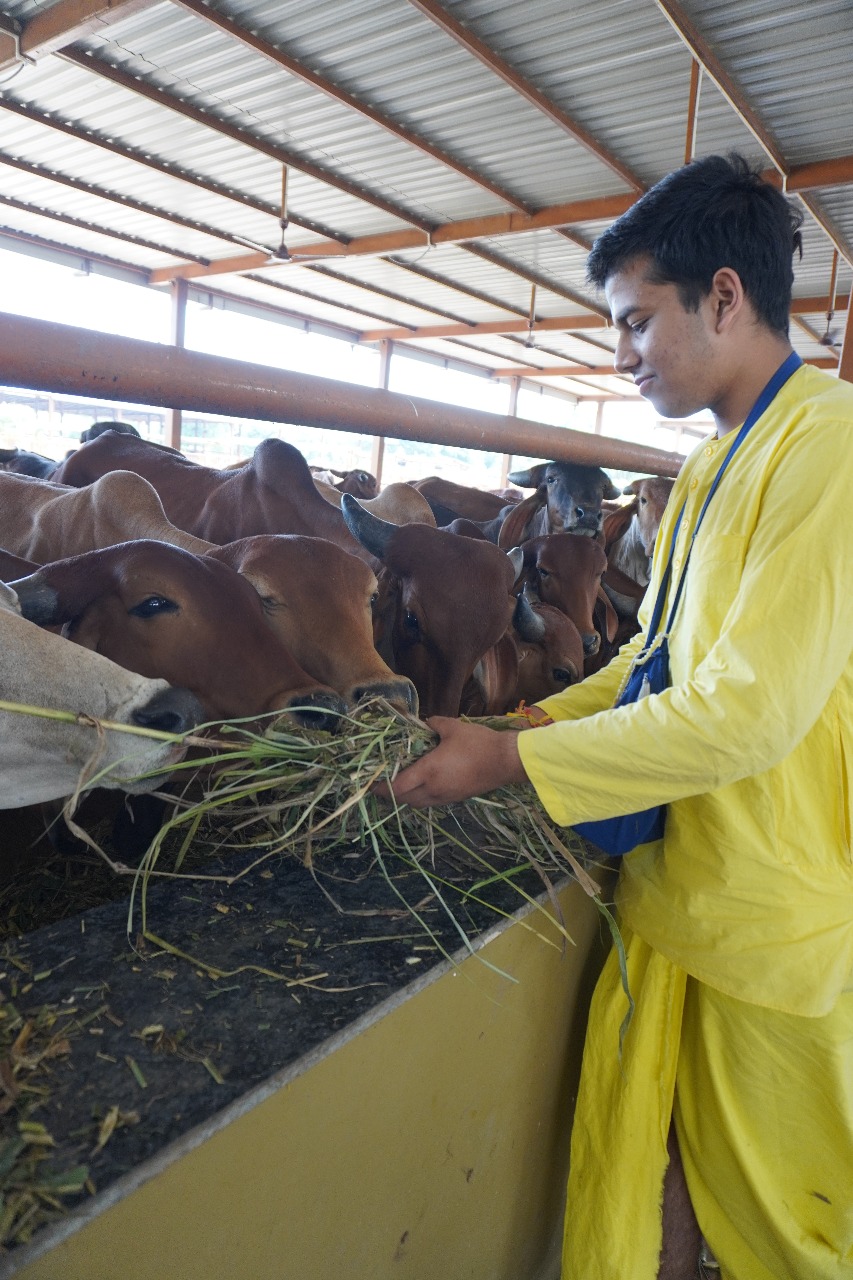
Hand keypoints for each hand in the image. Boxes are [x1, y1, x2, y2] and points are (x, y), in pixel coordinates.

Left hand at [379, 716, 528, 808]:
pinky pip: (430, 802)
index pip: (396, 787)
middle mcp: (433, 789)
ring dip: (405, 797)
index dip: (380, 788)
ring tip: (399, 785)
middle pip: (403, 799)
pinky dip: (420, 797)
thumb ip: (433, 724)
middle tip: (381, 783)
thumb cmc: (479, 743)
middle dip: (389, 794)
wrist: (506, 761)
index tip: (370, 783)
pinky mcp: (455, 799)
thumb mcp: (452, 727)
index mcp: (429, 772)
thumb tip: (424, 722)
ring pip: (417, 804)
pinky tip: (421, 785)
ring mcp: (445, 797)